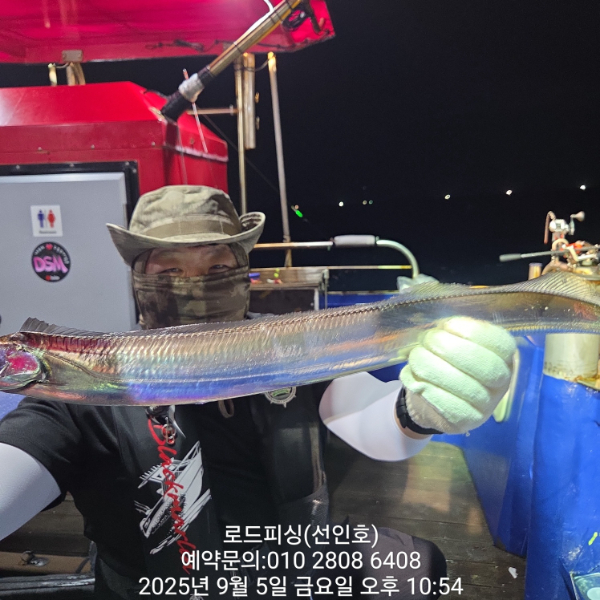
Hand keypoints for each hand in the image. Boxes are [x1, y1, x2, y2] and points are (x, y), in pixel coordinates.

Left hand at [399, 317, 516, 433]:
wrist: (431, 400)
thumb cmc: (445, 362)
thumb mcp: (454, 342)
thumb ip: (454, 332)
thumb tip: (443, 327)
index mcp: (503, 358)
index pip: (501, 343)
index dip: (473, 331)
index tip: (447, 325)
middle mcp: (501, 383)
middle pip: (484, 366)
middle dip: (449, 348)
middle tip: (427, 341)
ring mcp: (486, 406)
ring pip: (462, 385)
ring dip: (431, 366)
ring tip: (416, 357)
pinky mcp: (465, 422)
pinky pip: (447, 405)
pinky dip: (427, 389)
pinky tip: (416, 381)